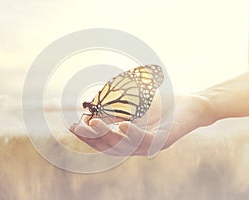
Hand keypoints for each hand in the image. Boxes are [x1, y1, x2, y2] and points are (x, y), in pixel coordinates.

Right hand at [69, 93, 213, 156]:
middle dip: (92, 138)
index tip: (72, 126)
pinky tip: (123, 125)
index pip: (104, 142)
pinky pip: (147, 140)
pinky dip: (134, 134)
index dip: (88, 137)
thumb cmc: (162, 105)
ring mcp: (151, 145)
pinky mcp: (165, 140)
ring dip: (108, 135)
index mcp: (129, 139)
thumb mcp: (135, 104)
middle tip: (78, 127)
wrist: (192, 105)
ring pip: (125, 145)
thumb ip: (116, 107)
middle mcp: (138, 146)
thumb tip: (94, 108)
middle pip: (110, 147)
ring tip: (93, 124)